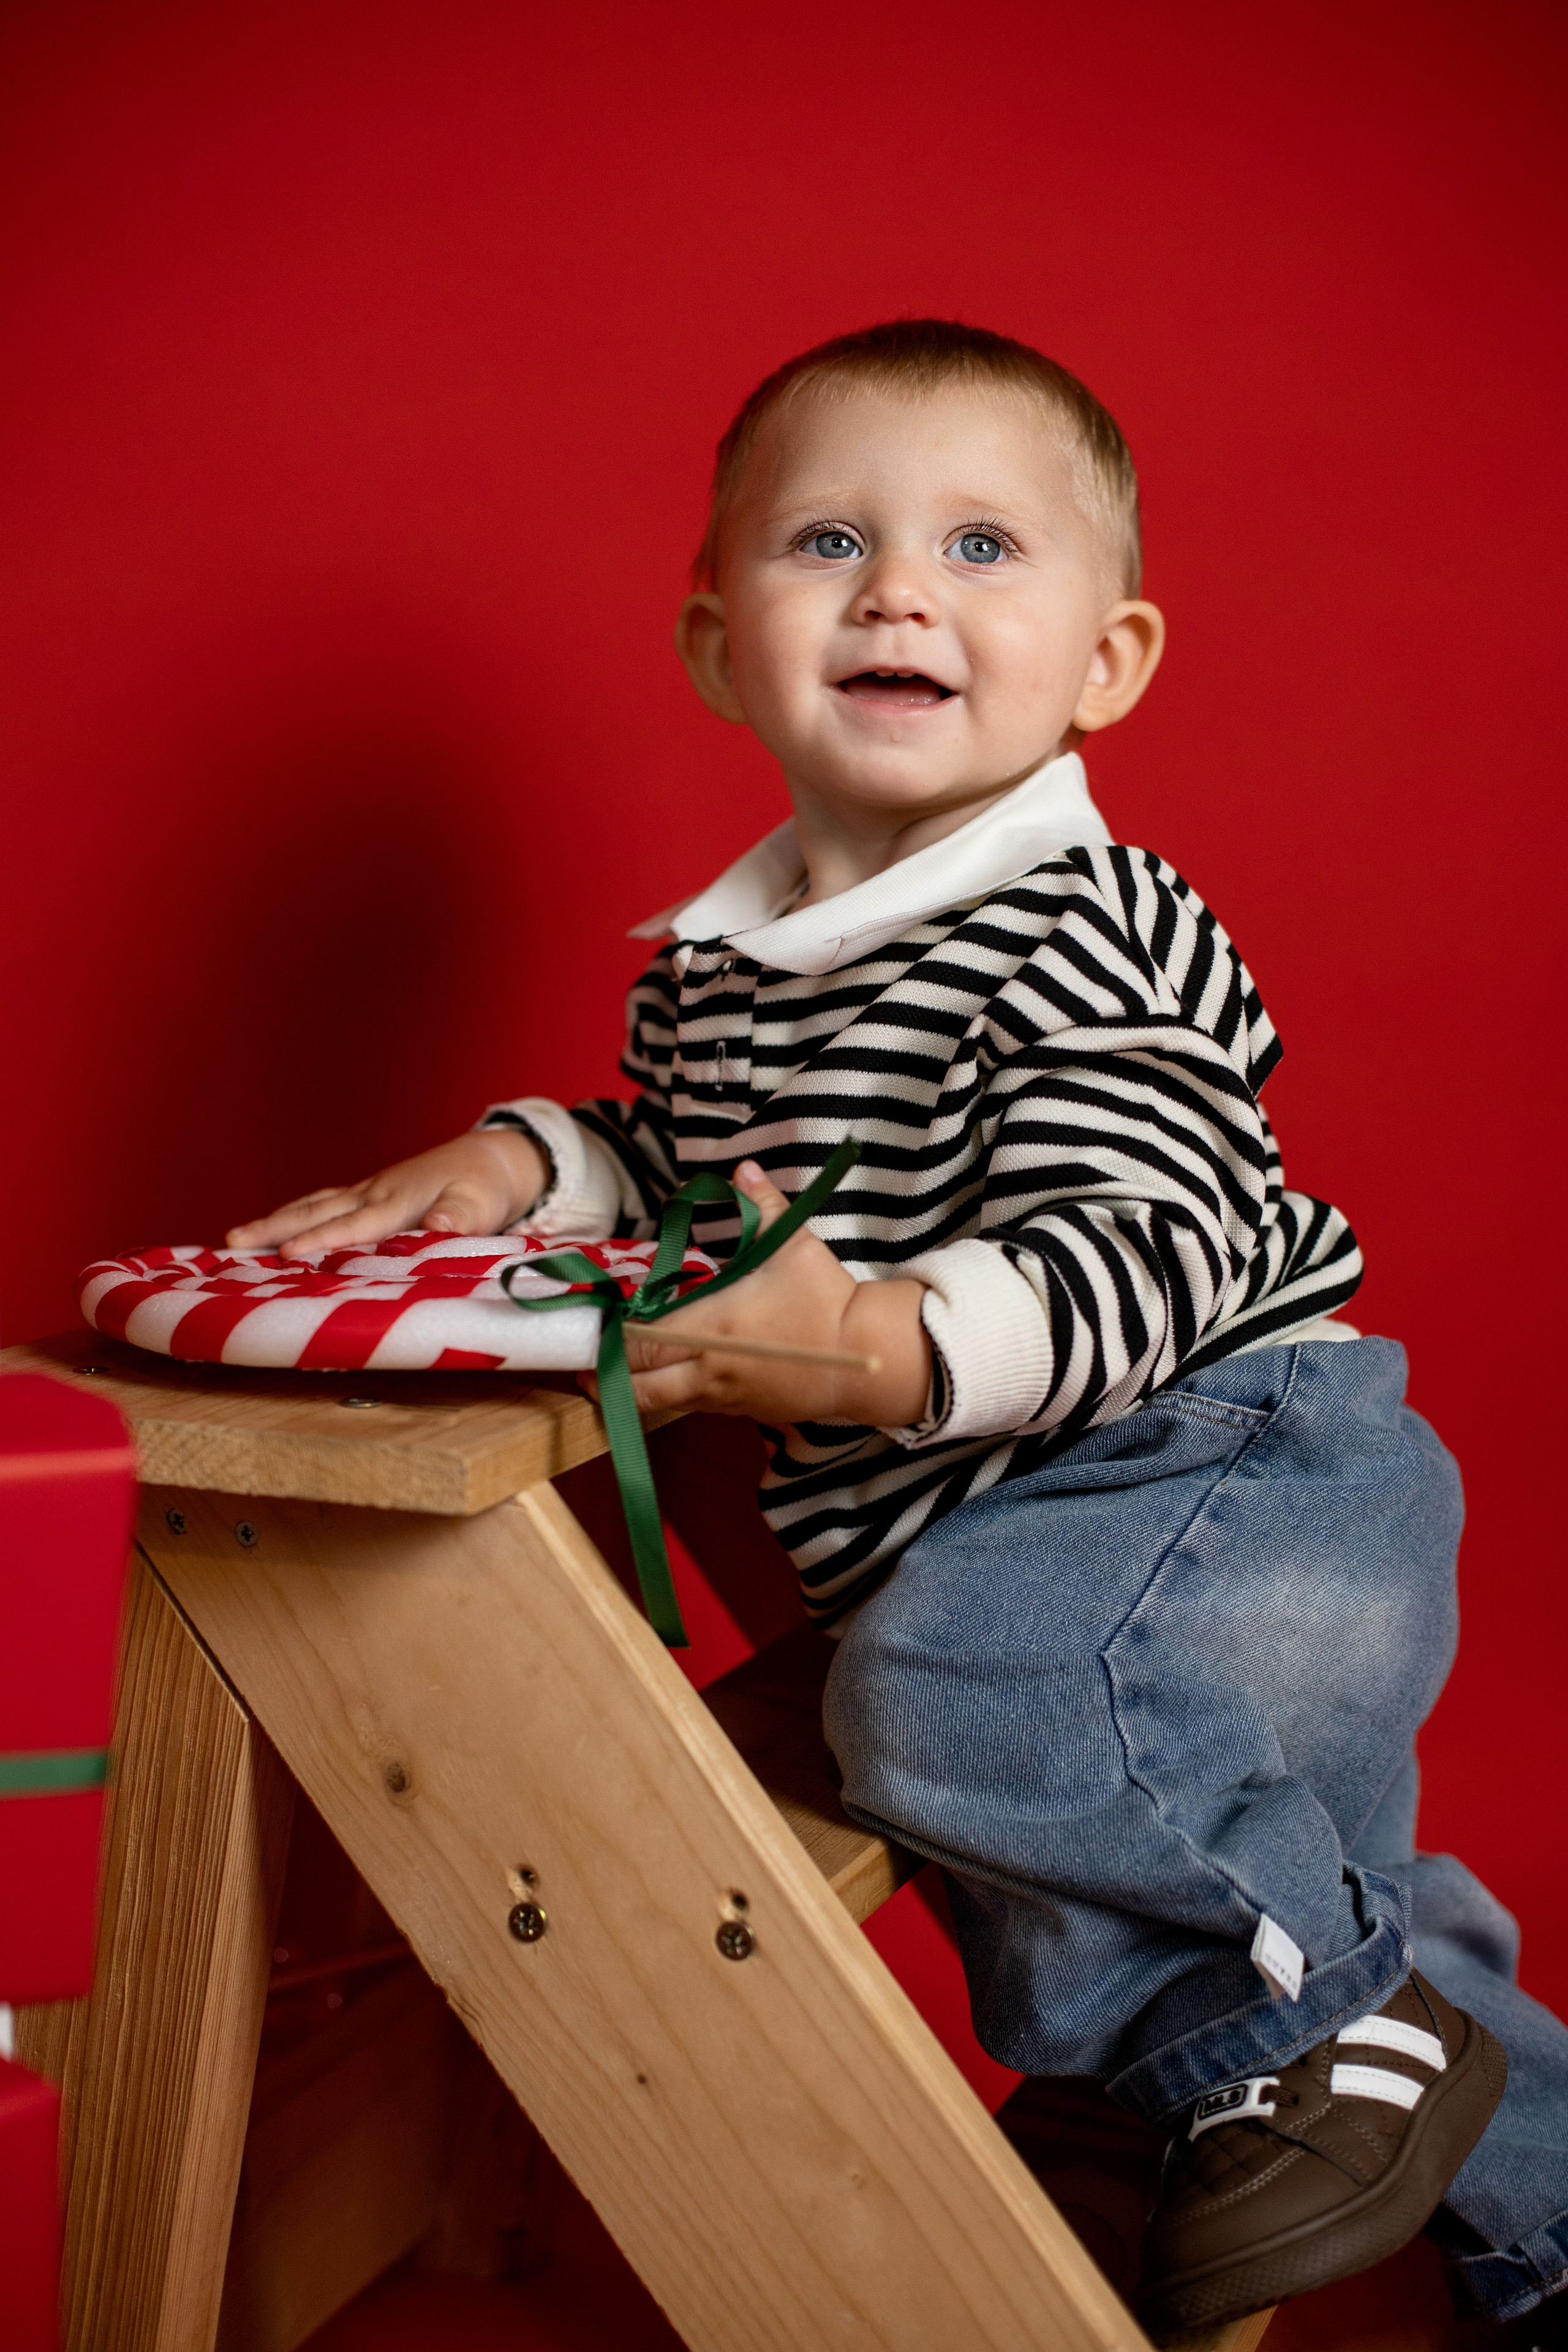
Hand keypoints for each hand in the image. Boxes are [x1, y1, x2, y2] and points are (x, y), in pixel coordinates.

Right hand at [226, 1128, 548, 1259]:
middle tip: (231, 1243)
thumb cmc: (482, 1188)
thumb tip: (438, 1226)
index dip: (321, 1241)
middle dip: (274, 1228)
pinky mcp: (368, 1195)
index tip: (288, 1254)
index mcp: (396, 1202)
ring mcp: (367, 1192)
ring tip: (235, 1238)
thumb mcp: (480, 1205)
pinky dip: (294, 1215)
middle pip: (316, 1212)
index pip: (352, 1226)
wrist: (487, 1159)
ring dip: (274, 1221)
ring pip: (312, 1206)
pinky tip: (275, 1228)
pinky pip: (322, 1205)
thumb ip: (459, 1218)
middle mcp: (373, 1195)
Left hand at [585, 1161, 932, 1427]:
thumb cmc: (825, 1299)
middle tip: (586, 1364)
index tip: (596, 1328)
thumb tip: (744, 1168)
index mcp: (710, 1326)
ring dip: (634, 1391)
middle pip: (637, 1385)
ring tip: (614, 1376)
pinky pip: (691, 1407)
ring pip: (660, 1405)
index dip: (609, 1341)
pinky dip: (670, 1396)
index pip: (639, 1344)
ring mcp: (723, 1395)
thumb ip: (762, 1207)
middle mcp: (708, 1367)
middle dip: (606, 1376)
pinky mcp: (741, 1411)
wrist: (867, 1358)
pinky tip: (667, 1380)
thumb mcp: (794, 1246)